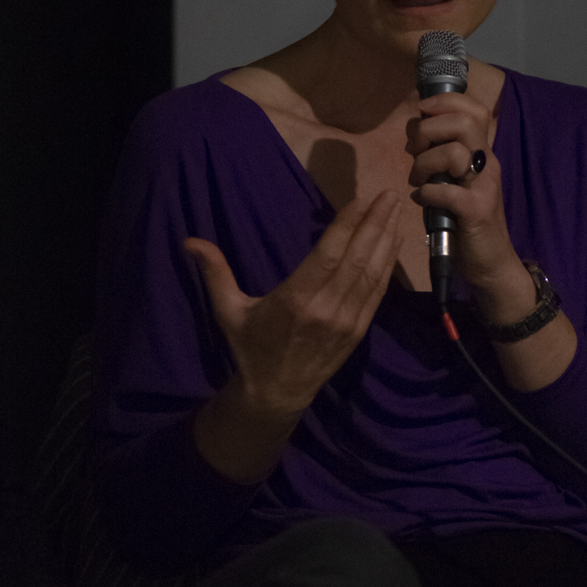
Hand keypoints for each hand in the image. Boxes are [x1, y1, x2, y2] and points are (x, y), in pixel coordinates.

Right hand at [185, 189, 402, 419]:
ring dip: (386, 238)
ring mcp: (346, 321)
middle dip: (376, 223)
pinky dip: (388, 264)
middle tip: (390, 193)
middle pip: (357, 259)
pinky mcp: (359, 330)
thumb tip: (189, 241)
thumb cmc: (250, 347)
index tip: (362, 199)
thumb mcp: (228, 310)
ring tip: (396, 208)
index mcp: (295, 300)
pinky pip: (378, 292)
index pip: (328, 256)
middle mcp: (326, 309)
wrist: (276, 394)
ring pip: (372, 273)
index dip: (347, 226)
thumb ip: (215, 272)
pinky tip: (395, 241)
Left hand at [409, 94, 529, 309]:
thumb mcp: (454, 180)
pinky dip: (428, 193)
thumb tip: (415, 131)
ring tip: (417, 179)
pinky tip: (422, 199)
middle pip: (464, 123)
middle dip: (428, 130)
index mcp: (480, 152)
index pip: (472, 109)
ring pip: (454, 153)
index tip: (421, 111)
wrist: (490, 263)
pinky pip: (448, 191)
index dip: (445, 101)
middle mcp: (486, 163)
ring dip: (425, 163)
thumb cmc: (466, 221)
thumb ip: (440, 155)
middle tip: (414, 151)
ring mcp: (484, 186)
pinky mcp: (477, 211)